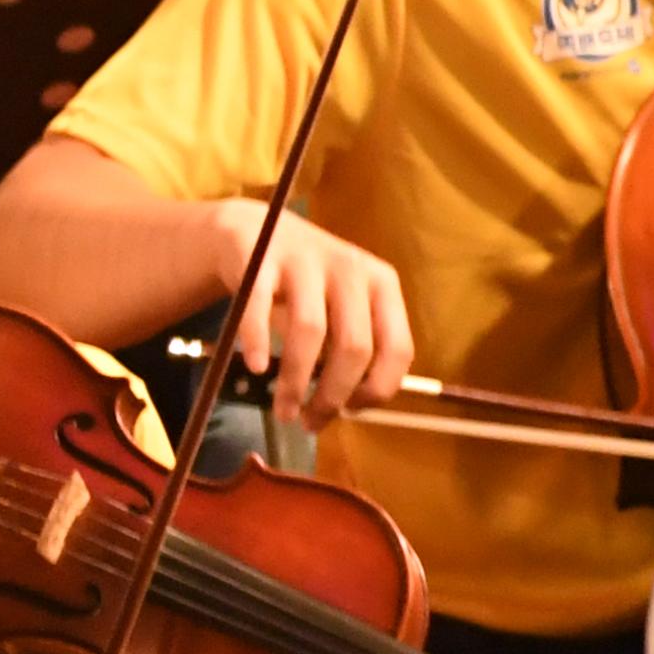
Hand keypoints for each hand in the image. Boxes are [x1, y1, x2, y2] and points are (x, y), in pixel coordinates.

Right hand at [216, 204, 412, 426]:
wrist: (257, 231)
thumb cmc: (307, 285)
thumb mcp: (344, 308)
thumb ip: (356, 347)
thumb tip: (352, 407)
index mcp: (382, 284)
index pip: (397, 348)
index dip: (377, 390)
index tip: (351, 412)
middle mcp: (350, 268)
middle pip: (354, 346)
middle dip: (333, 395)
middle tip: (311, 422)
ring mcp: (305, 261)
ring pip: (310, 331)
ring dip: (296, 382)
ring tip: (284, 410)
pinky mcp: (261, 258)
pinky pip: (259, 307)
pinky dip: (258, 342)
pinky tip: (256, 368)